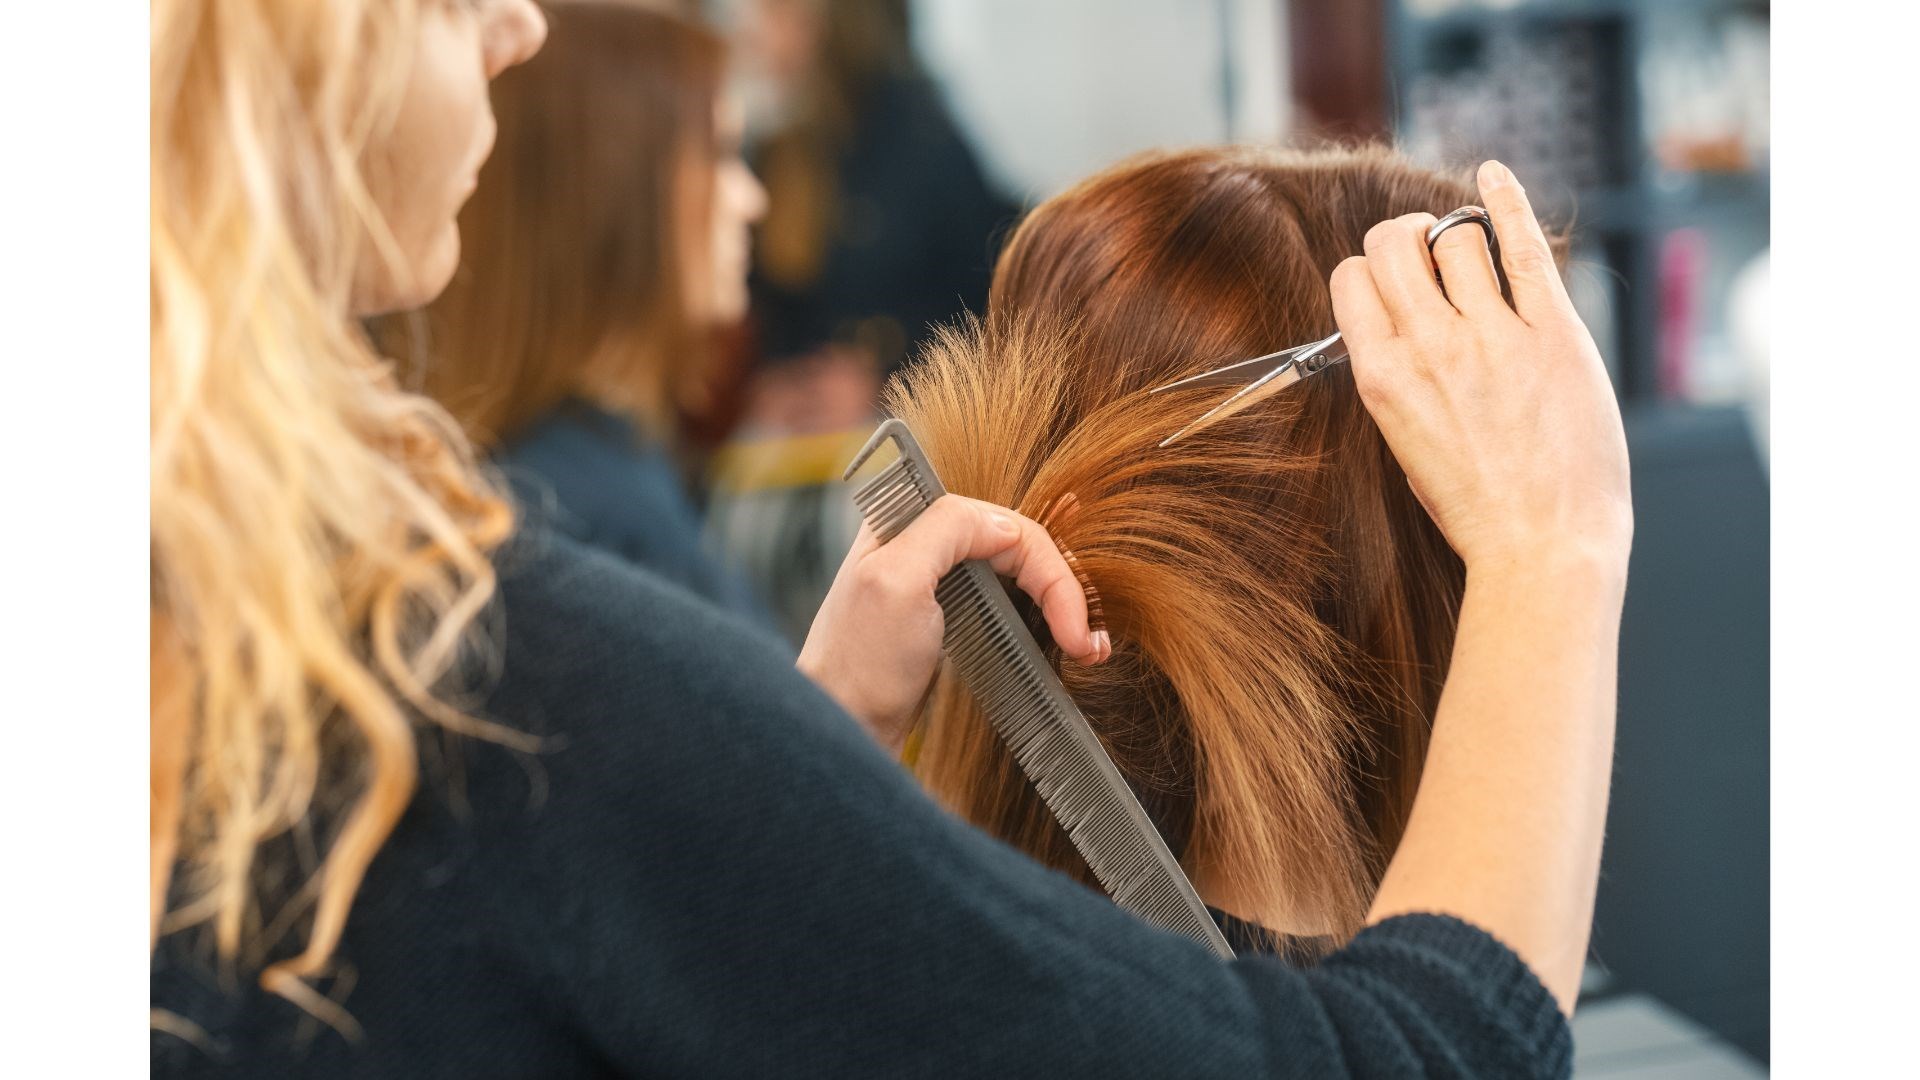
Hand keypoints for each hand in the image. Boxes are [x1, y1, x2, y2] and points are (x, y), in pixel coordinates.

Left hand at [799, 495, 1110, 752]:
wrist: (843, 732)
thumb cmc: (859, 666)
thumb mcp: (896, 583)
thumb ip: (946, 530)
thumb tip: (1005, 522)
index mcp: (910, 524)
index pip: (1007, 526)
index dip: (1049, 571)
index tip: (1072, 626)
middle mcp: (924, 544)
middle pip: (1019, 547)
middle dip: (1062, 591)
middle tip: (1088, 643)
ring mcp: (939, 582)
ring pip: (1020, 574)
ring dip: (1060, 605)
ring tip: (1088, 648)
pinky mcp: (949, 619)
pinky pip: (1009, 603)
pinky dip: (1042, 620)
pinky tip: (1066, 645)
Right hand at [1330, 160, 1632, 576]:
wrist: (1543, 546)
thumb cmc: (1475, 507)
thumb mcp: (1404, 442)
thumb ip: (1397, 378)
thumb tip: (1398, 326)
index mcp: (1382, 378)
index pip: (1352, 279)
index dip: (1369, 271)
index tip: (1392, 283)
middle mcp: (1429, 348)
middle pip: (1396, 243)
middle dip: (1406, 237)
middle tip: (1428, 254)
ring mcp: (1493, 336)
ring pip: (1457, 236)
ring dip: (1459, 235)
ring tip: (1473, 253)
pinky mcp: (1553, 332)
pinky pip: (1522, 245)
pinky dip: (1506, 198)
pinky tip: (1494, 176)